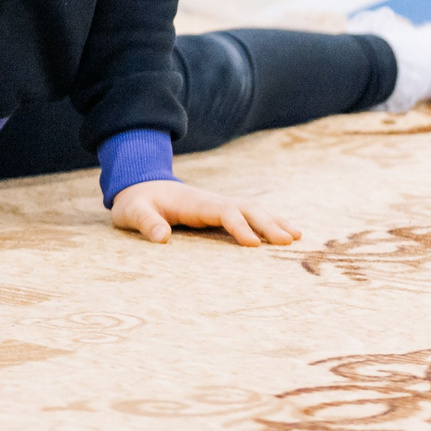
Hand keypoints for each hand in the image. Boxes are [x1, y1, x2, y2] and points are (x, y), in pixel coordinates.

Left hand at [107, 180, 297, 246]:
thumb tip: (162, 237)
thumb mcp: (133, 213)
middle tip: (290, 241)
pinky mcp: (218, 211)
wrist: (138, 186)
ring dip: (274, 220)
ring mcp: (217, 204)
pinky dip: (267, 221)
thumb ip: (146, 222)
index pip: (223, 211)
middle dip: (268, 223)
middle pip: (246, 207)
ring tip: (297, 236)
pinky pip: (247, 215)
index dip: (239, 226)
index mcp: (194, 202)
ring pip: (252, 209)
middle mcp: (211, 201)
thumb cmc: (135, 203)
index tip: (253, 244)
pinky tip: (282, 233)